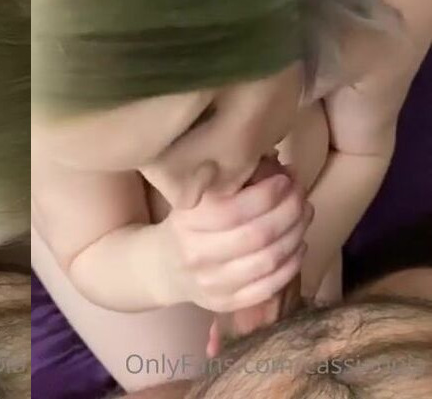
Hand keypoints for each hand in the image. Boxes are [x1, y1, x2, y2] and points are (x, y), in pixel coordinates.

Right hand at [161, 173, 311, 312]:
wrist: (164, 269)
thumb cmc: (187, 226)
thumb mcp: (194, 200)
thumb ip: (227, 184)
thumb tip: (275, 165)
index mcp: (186, 224)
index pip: (234, 211)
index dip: (267, 195)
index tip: (285, 179)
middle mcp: (197, 256)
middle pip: (257, 236)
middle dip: (289, 212)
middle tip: (301, 197)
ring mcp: (212, 284)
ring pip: (269, 260)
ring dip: (296, 235)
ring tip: (304, 217)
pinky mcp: (227, 303)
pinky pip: (270, 285)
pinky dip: (292, 264)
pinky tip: (298, 245)